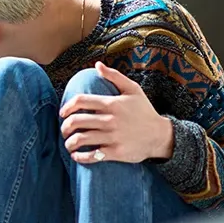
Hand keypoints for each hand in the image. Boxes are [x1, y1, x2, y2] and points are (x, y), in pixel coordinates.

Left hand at [59, 62, 175, 163]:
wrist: (160, 135)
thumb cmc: (144, 111)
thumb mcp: (133, 90)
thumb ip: (114, 76)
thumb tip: (97, 65)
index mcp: (111, 104)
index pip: (80, 101)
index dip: (67, 107)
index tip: (63, 113)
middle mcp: (110, 120)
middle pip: (76, 121)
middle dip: (65, 127)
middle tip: (64, 130)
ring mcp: (112, 137)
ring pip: (81, 139)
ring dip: (69, 143)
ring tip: (68, 144)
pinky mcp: (116, 152)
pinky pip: (92, 156)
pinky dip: (80, 157)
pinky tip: (76, 156)